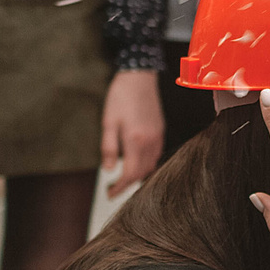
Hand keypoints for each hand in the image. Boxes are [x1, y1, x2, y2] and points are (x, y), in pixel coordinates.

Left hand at [103, 70, 163, 192]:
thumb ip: (109, 147)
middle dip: (128, 184)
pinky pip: (156, 156)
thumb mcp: (108, 121)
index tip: (110, 193)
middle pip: (142, 173)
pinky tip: (137, 163)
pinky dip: (147, 165)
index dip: (120, 187)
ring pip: (151, 166)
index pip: (130, 174)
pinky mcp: (160, 132)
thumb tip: (108, 169)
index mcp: (135, 140)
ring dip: (138, 176)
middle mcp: (149, 142)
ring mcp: (157, 137)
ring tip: (124, 179)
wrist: (139, 77)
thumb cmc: (120, 96)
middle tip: (113, 189)